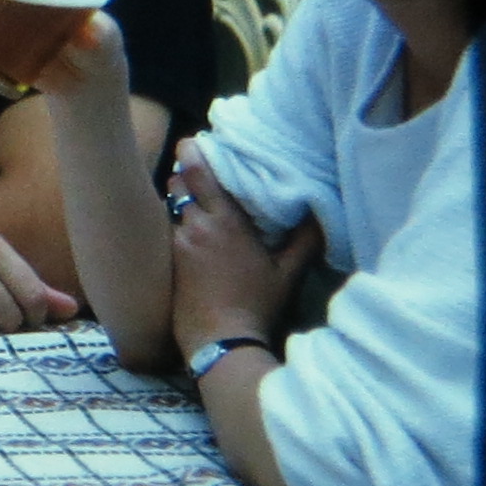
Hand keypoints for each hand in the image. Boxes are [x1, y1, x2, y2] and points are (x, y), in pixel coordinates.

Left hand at [166, 142, 318, 341]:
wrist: (220, 342)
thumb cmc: (257, 306)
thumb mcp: (288, 274)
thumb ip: (305, 240)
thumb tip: (318, 212)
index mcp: (226, 221)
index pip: (198, 171)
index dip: (193, 151)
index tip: (199, 143)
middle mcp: (196, 226)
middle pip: (177, 181)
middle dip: (184, 171)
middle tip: (199, 169)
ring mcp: (178, 244)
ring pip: (170, 204)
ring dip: (179, 196)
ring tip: (194, 198)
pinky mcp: (169, 263)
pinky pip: (167, 229)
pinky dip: (175, 221)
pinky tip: (189, 229)